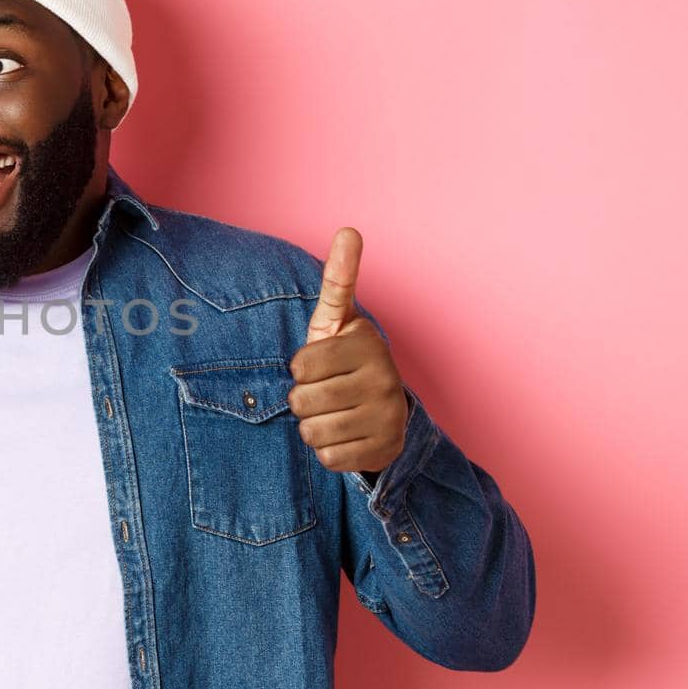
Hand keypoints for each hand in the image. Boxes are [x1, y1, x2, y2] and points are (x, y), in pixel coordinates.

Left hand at [286, 227, 408, 475]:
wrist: (382, 410)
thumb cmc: (345, 360)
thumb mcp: (338, 320)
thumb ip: (339, 279)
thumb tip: (349, 230)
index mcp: (368, 344)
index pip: (300, 368)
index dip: (299, 370)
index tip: (317, 366)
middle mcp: (385, 379)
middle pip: (303, 402)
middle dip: (302, 401)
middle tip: (322, 393)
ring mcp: (388, 417)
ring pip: (312, 432)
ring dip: (311, 427)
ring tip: (332, 413)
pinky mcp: (384, 451)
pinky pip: (328, 458)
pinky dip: (326, 451)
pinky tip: (344, 436)